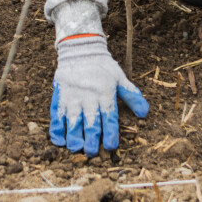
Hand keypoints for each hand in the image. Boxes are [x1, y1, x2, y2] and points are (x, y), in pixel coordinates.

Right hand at [50, 35, 147, 154]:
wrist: (80, 49)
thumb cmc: (103, 67)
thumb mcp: (120, 79)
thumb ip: (132, 96)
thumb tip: (145, 113)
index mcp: (105, 94)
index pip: (109, 117)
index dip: (111, 133)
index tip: (111, 146)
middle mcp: (89, 97)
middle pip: (90, 122)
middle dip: (91, 140)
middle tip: (92, 152)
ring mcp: (72, 97)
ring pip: (72, 121)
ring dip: (73, 137)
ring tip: (76, 149)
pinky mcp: (59, 97)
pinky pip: (56, 115)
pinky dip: (57, 129)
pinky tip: (60, 140)